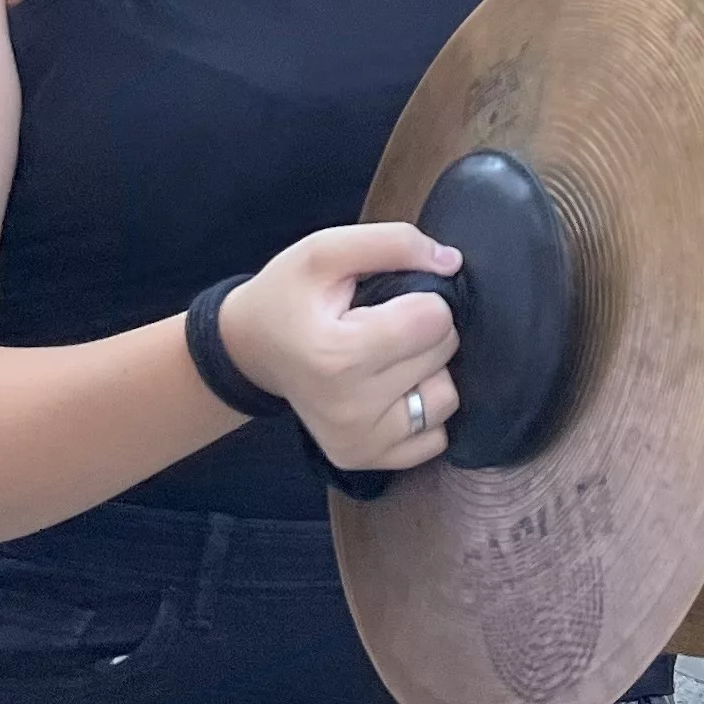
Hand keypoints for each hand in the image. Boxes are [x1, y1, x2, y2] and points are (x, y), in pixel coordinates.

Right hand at [214, 221, 464, 470]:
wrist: (251, 348)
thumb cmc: (288, 295)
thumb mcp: (326, 251)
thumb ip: (392, 243)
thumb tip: (452, 263)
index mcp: (338, 356)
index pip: (435, 319)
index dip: (420, 297)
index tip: (387, 300)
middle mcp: (350, 410)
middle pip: (442, 354)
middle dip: (423, 331)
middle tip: (381, 326)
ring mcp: (358, 442)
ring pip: (446, 398)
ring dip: (429, 372)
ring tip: (389, 358)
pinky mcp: (365, 460)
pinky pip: (435, 438)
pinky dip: (423, 411)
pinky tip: (391, 391)